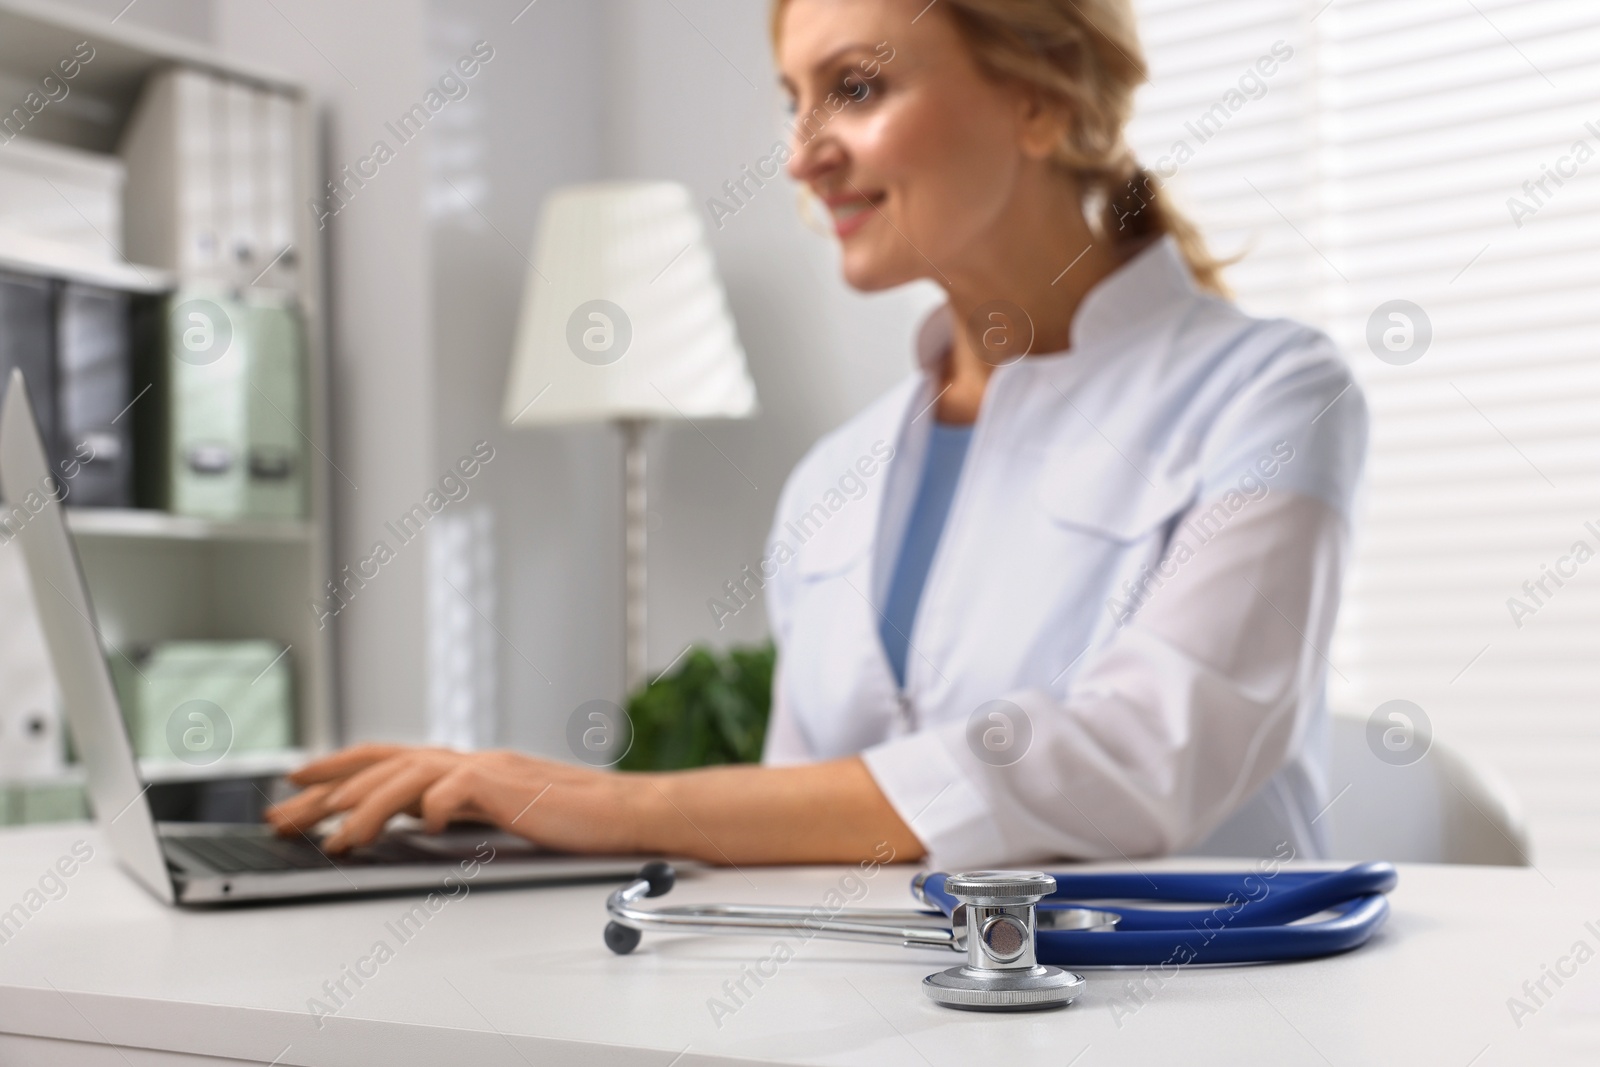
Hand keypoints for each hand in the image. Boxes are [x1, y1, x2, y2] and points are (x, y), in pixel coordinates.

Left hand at [264, 744, 639, 853]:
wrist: (627, 812)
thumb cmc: (575, 817)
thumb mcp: (502, 813)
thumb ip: (460, 807)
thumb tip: (416, 817)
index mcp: (465, 765)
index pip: (387, 758)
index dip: (338, 769)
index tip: (296, 784)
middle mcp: (470, 759)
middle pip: (382, 766)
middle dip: (326, 791)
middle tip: (283, 814)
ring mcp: (489, 769)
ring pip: (408, 775)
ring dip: (365, 806)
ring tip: (334, 836)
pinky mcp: (511, 786)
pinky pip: (459, 788)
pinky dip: (434, 804)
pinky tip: (420, 824)